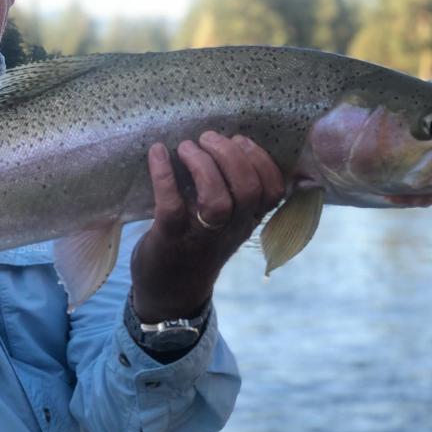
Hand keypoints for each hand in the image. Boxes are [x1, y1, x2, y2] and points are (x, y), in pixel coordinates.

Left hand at [130, 132, 284, 321]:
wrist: (169, 294)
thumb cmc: (197, 246)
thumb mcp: (228, 224)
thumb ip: (236, 195)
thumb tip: (231, 145)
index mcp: (247, 221)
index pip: (274, 191)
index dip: (261, 160)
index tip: (240, 139)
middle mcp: (230, 229)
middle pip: (248, 189)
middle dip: (230, 155)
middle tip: (207, 138)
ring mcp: (201, 235)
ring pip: (217, 200)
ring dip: (203, 164)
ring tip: (187, 146)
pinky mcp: (169, 237)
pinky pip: (171, 204)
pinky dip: (163, 174)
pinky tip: (158, 152)